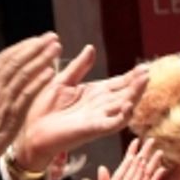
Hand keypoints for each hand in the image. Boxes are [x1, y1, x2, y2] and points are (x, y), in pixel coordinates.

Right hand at [0, 32, 60, 177]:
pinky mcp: (11, 113)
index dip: (24, 47)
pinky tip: (50, 73)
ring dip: (41, 59)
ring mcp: (2, 99)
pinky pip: (27, 93)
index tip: (37, 40)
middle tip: (51, 37)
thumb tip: (2, 78)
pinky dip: (39, 81)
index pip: (6, 57)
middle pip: (17, 60)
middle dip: (36, 47)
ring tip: (55, 49)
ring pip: (24, 72)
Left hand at [14, 48, 148, 166]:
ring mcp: (98, 118)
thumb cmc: (44, 109)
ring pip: (123, 106)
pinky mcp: (93, 129)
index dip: (131, 76)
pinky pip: (112, 124)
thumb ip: (79, 67)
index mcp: (94, 94)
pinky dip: (122, 116)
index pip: (117, 83)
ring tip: (144, 82)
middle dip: (137, 84)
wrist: (31, 131)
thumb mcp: (62, 82)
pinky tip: (129, 105)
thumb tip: (91, 48)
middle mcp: (100, 106)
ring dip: (134, 95)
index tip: (144, 67)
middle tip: (148, 72)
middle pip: (124, 93)